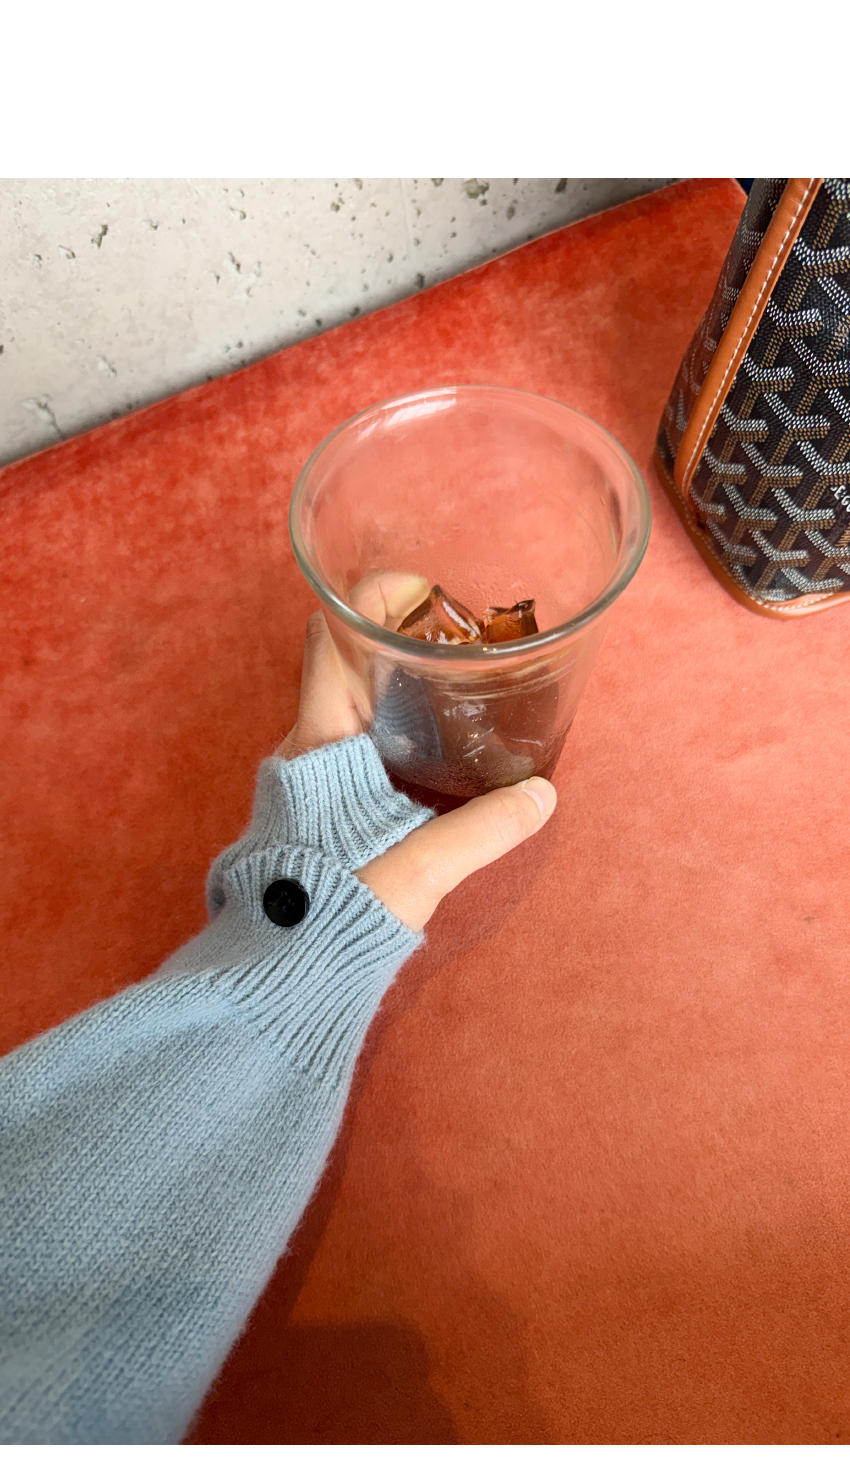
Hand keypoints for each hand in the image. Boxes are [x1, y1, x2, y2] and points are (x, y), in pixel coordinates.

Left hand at [278, 587, 556, 931]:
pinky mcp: (314, 812)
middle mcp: (304, 749)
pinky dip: (395, 730)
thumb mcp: (418, 869)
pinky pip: (355, 746)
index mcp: (319, 742)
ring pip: (352, 708)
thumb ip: (482, 831)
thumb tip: (541, 796)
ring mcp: (305, 781)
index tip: (426, 589)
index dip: (373, 599)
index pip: (332, 638)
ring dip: (399, 688)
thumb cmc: (333, 912)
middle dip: (402, 642)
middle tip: (464, 639)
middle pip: (348, 665)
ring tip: (460, 687)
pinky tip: (435, 752)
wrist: (275, 977)